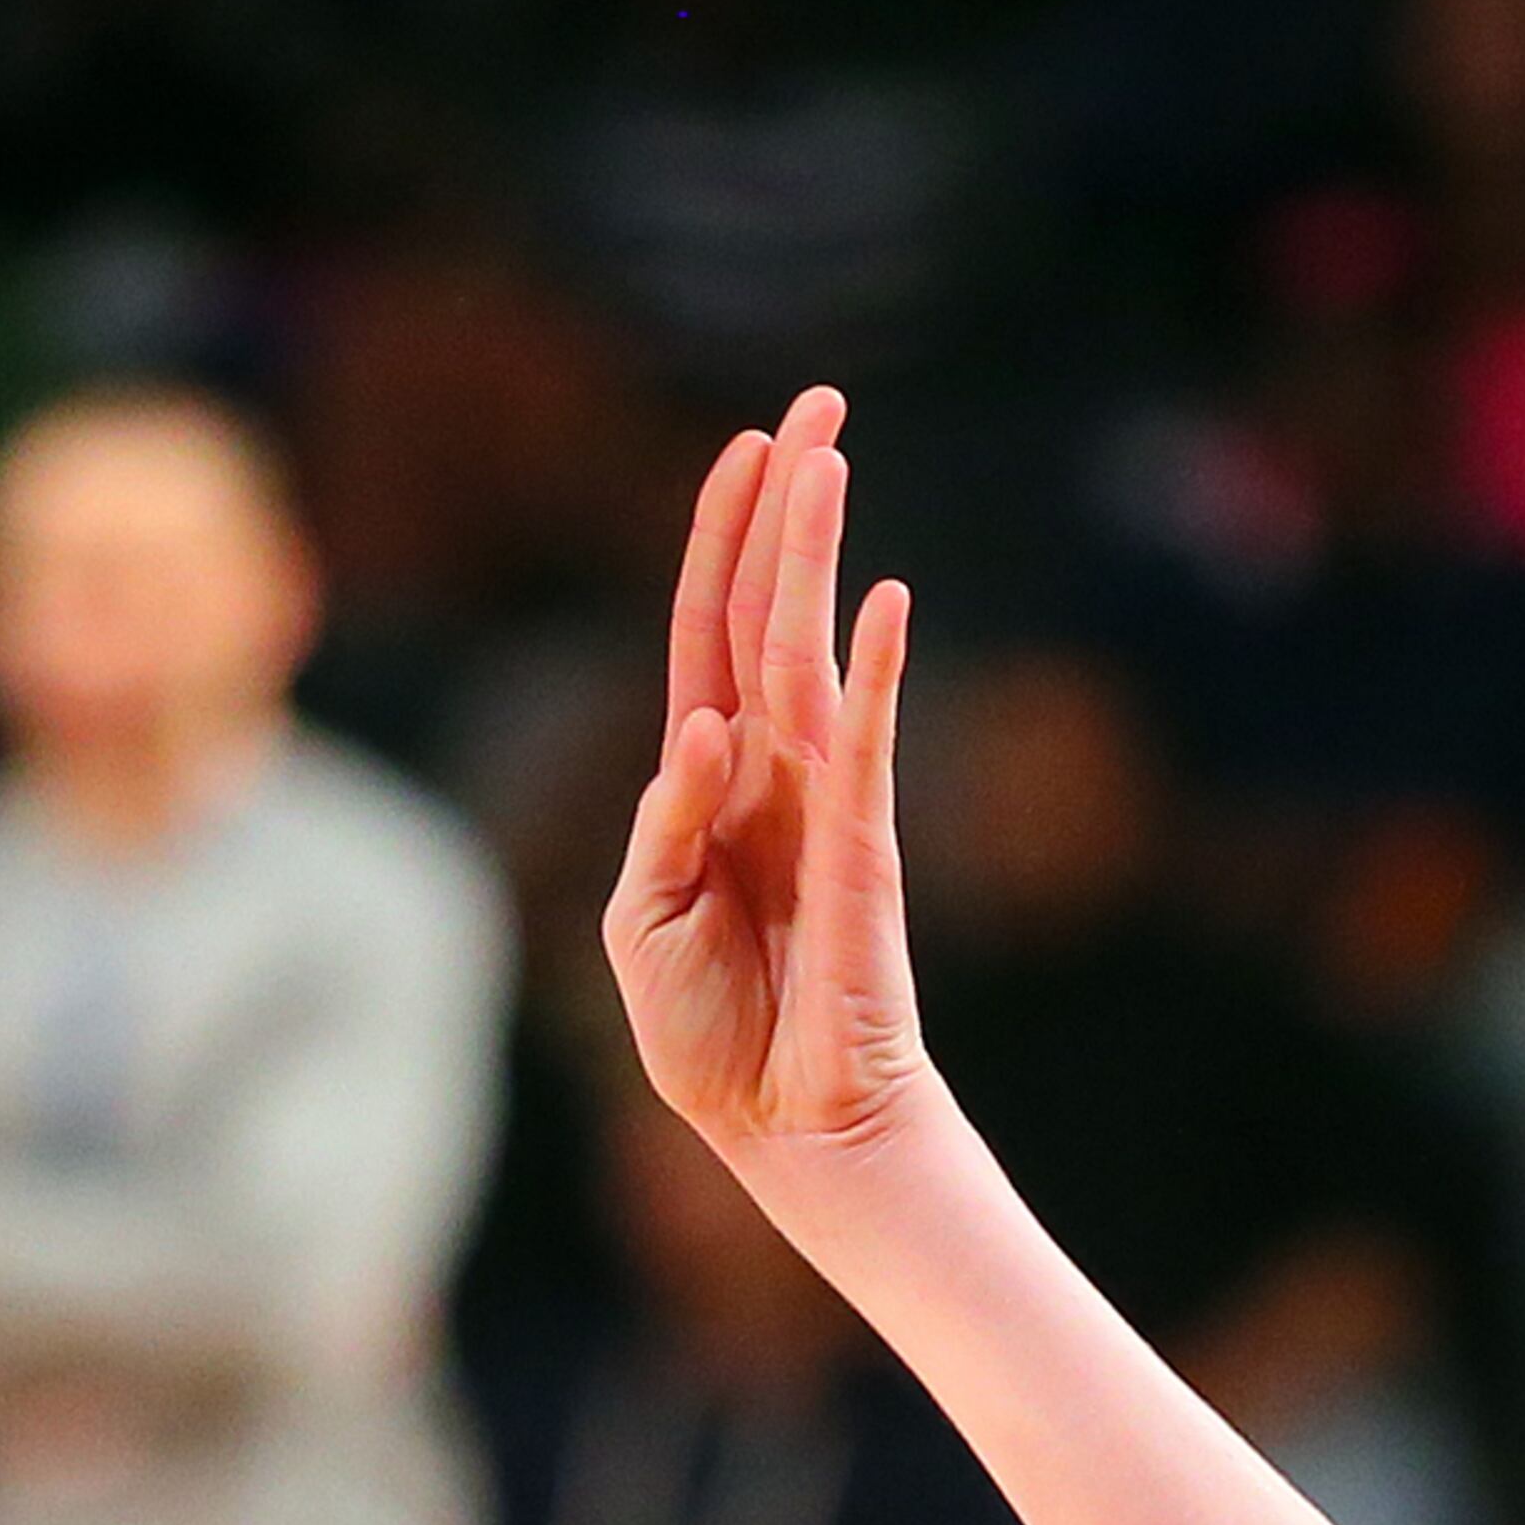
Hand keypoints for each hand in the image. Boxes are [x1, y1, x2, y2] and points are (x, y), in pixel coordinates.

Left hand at [604, 392, 920, 1184]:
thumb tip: (704, 728)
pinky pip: (864, 740)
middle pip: (766, 610)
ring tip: (833, 454)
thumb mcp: (644, 924)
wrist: (784, 1124)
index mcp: (705, 783)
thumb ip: (663, 824)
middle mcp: (766, 769)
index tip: (746, 447)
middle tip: (820, 400)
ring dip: (815, 551)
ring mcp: (818, 798)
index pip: (708, 632)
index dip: (719, 539)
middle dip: (785, 505)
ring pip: (809, 648)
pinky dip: (869, 672)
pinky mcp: (862, 845)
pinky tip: (880, 600)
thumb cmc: (710, 1034)